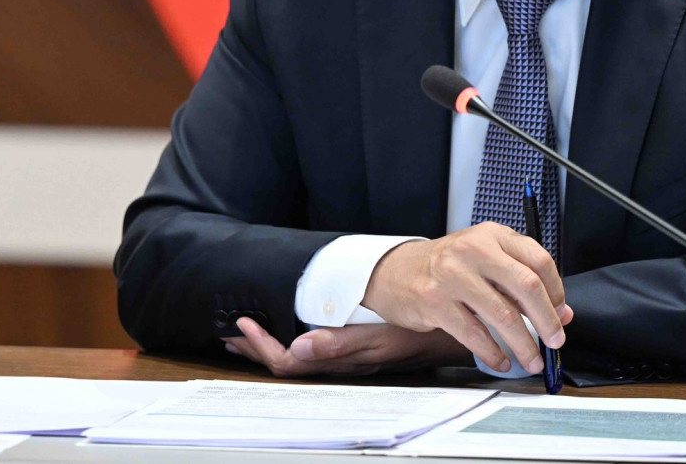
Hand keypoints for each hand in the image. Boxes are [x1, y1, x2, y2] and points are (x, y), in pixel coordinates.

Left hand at [222, 318, 469, 376]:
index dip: (260, 346)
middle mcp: (339, 362)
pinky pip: (315, 349)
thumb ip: (341, 343)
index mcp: (340, 359)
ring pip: (299, 358)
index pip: (287, 361)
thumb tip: (298, 347)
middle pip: (287, 363)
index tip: (242, 323)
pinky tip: (293, 329)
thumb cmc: (420, 332)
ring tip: (249, 334)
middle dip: (256, 349)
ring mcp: (348, 357)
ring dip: (271, 345)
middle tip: (231, 331)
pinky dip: (295, 339)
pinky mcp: (357, 348)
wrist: (454, 330)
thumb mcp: (381, 336)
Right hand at [360, 222, 572, 374]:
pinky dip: (493, 353)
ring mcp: (452, 275)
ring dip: (524, 344)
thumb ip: (519, 280)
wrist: (395, 271)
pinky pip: (474, 333)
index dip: (556, 291)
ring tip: (532, 359)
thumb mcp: (484, 260)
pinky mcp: (435, 301)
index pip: (538, 260)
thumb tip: (559, 312)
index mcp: (492, 236)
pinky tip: (501, 361)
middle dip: (547, 320)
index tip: (561, 314)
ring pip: (503, 314)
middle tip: (555, 340)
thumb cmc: (447, 267)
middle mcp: (474, 250)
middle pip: (526, 285)